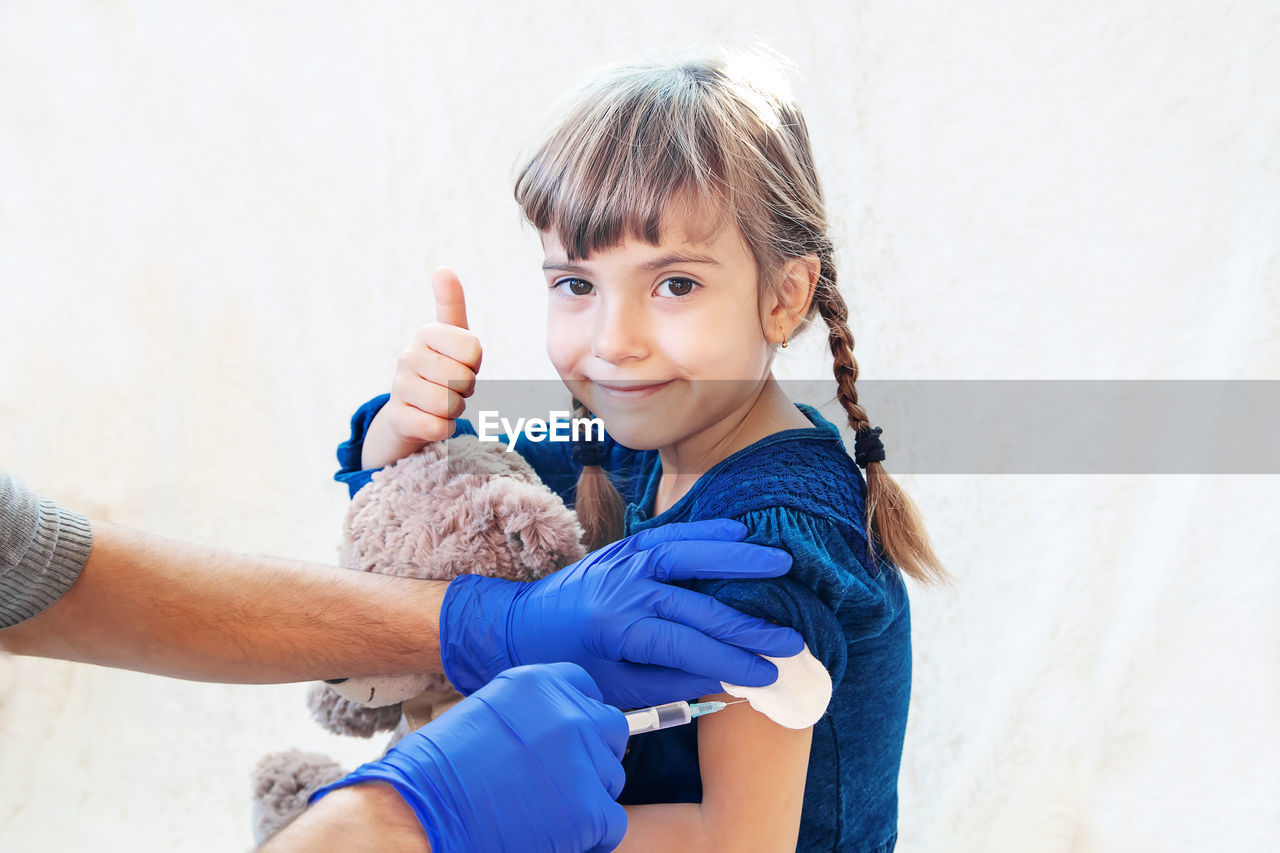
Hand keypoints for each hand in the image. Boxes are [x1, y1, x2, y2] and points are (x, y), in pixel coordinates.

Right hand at [308, 663, 627, 852]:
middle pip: (610, 731)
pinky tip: (560, 836)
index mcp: (539, 684)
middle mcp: (568, 714)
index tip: (570, 740)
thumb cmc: (439, 770)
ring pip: (611, 779)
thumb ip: (531, 713)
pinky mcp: (588, 808)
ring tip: (548, 811)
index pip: (587, 690)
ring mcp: (581, 760)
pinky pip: (613, 823)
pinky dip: (593, 836)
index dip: (580, 718)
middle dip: (592, 756)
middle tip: (561, 781)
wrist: (419, 811)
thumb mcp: (486, 713)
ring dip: (590, 796)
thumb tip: (560, 728)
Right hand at [363, 267, 482, 467]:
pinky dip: (444, 429)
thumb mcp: (452, 336)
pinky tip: (432, 421)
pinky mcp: (398, 417)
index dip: (475, 363)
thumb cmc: (442, 368)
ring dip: (455, 410)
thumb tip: (442, 269)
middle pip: (464, 379)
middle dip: (466, 389)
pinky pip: (438, 427)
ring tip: (441, 402)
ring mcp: (399, 387)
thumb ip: (451, 303)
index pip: (473, 349)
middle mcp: (408, 355)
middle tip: (452, 387)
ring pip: (451, 404)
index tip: (461, 363)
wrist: (410, 409)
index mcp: (426, 333)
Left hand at [439, 519, 804, 708]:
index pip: (690, 645)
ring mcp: (624, 561)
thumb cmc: (566, 664)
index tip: (768, 674)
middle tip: (790, 640)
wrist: (518, 625)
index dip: (733, 661)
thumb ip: (670, 681)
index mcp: (618, 629)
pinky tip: (738, 532)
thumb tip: (725, 678)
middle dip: (748, 626)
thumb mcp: (613, 687)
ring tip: (779, 564)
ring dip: (736, 559)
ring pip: (689, 554)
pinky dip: (705, 532)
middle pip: (699, 606)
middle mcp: (624, 589)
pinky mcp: (625, 547)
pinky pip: (670, 535)